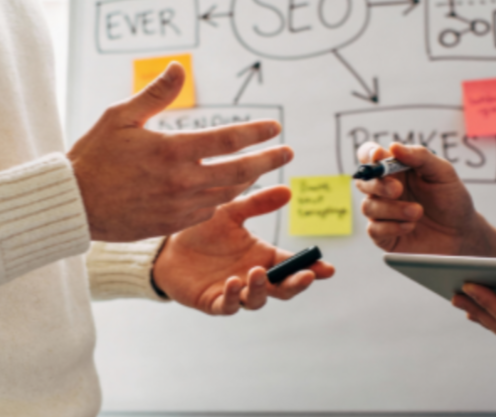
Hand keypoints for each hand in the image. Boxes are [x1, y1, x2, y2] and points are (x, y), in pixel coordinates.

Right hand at [68, 62, 292, 241]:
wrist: (74, 204)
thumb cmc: (95, 156)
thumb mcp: (120, 116)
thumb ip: (155, 93)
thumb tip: (180, 67)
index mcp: (173, 149)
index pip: (229, 139)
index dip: (257, 132)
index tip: (276, 127)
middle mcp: (183, 180)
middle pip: (241, 171)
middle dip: (269, 160)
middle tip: (288, 152)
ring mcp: (180, 206)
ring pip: (228, 193)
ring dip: (248, 180)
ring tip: (260, 168)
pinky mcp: (173, 223)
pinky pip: (209, 211)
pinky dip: (223, 198)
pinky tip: (226, 189)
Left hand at [152, 186, 334, 314]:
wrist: (167, 245)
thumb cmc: (202, 229)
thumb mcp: (231, 211)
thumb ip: (258, 203)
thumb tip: (288, 189)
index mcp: (263, 255)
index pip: (292, 265)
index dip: (312, 268)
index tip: (328, 268)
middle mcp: (252, 276)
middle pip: (283, 289)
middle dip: (297, 284)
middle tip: (307, 276)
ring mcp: (234, 291)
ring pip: (257, 299)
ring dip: (262, 288)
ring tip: (258, 271)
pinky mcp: (212, 301)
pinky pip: (227, 305)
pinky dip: (232, 296)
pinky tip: (233, 282)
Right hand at [355, 142, 479, 253]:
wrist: (461, 232)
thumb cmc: (451, 199)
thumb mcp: (443, 172)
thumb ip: (420, 156)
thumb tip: (393, 146)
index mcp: (395, 170)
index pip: (370, 156)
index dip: (368, 154)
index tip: (379, 156)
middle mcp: (384, 189)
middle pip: (363, 182)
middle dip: (378, 185)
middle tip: (398, 190)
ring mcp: (382, 212)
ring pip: (368, 207)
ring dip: (393, 209)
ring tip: (418, 212)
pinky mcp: (383, 235)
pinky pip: (373, 230)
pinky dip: (392, 227)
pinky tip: (410, 226)